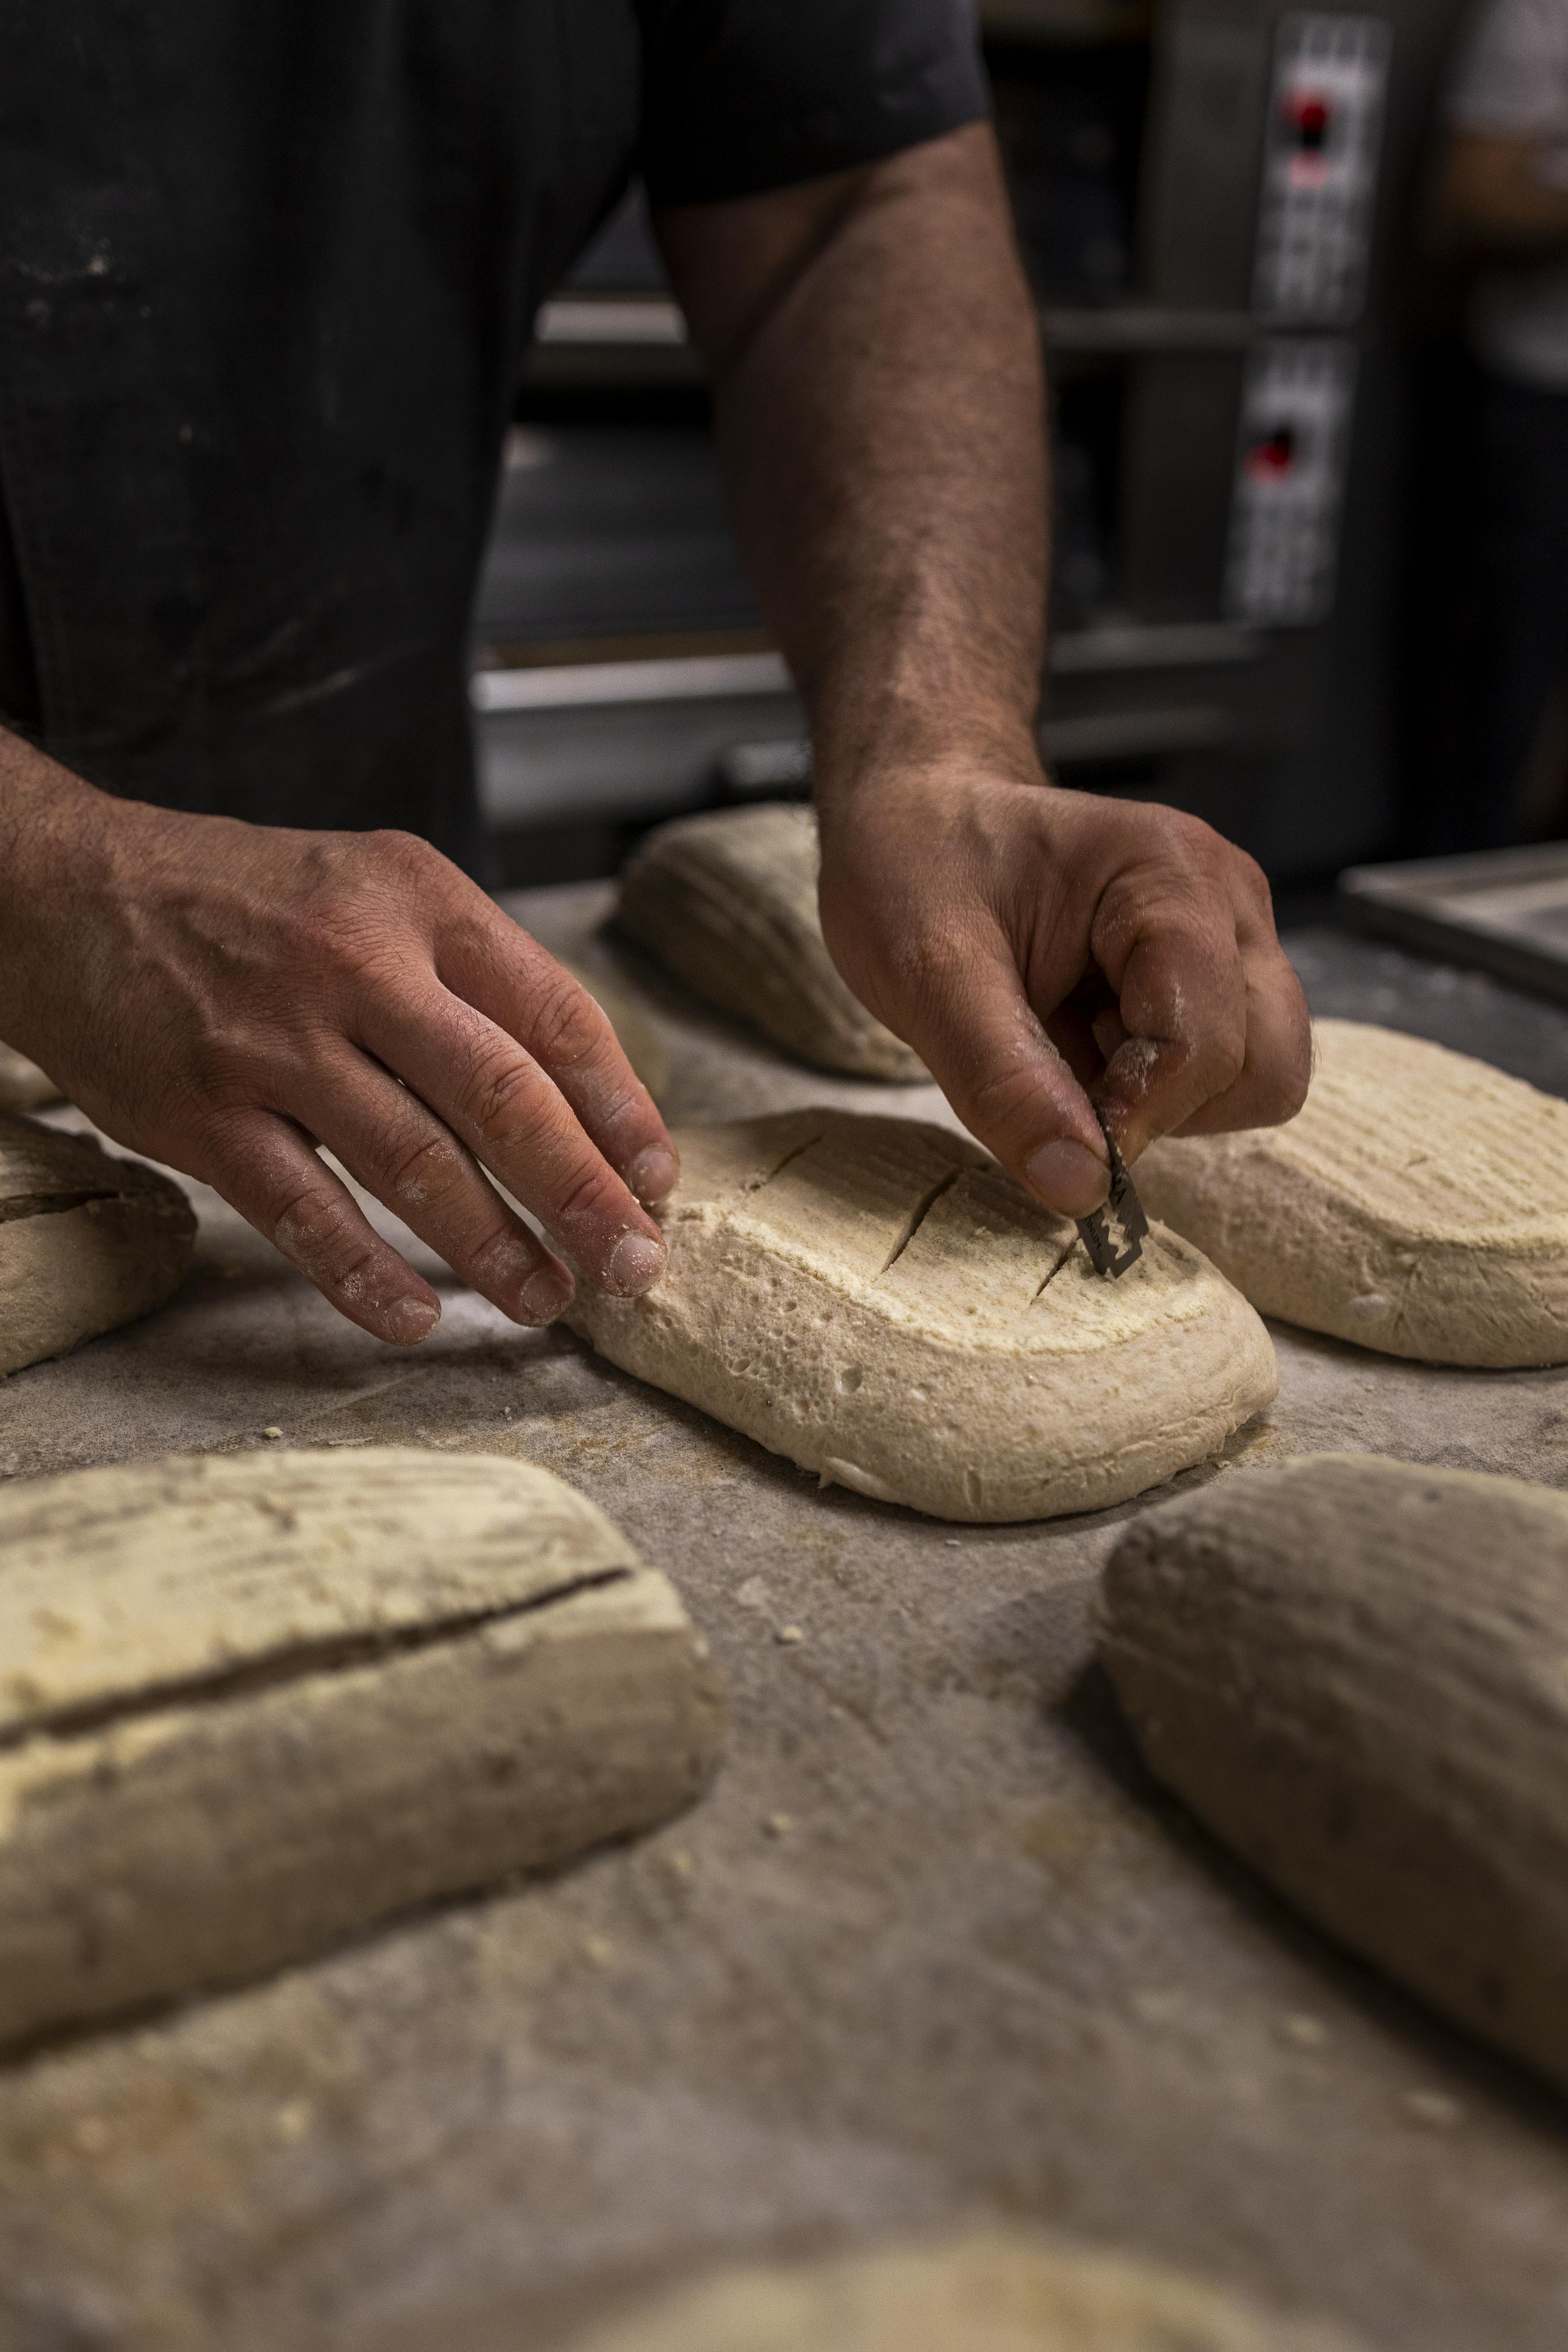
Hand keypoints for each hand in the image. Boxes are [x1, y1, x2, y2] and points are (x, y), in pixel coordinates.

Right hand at [0, 756, 676, 1343]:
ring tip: (545, 1299)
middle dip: (584, 1194)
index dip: (620, 1110)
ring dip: (492, 1247)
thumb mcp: (375, 893)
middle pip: (503, 1095)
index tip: (658, 1181)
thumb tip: (577, 1104)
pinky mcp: (203, 1111)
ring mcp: (275, 1041)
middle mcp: (356, 963)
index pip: (555, 1015)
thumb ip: (470, 981)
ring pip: (414, 1162)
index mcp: (419, 901)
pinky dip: (366, 1274)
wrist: (72, 890)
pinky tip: (416, 1317)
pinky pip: (303, 1210)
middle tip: (633, 1265)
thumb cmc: (248, 905)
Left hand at [816, 760, 1311, 1216]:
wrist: (920, 815)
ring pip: (1259, 1076)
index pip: (1205, 1042)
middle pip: (1266, 1065)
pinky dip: (1157, 1087)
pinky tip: (1085, 1041)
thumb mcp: (926, 972)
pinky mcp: (1216, 974)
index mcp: (1170, 875)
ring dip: (1166, 1102)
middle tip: (1066, 1083)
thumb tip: (1081, 1189)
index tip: (1055, 1130)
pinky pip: (1224, 1069)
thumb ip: (1003, 1082)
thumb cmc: (919, 865)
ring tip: (1070, 1048)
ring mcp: (1232, 938)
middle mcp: (1228, 902)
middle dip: (1168, 1109)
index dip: (1135, 1114)